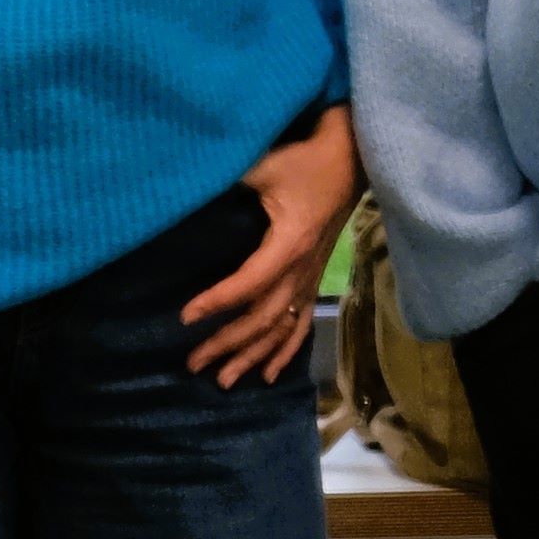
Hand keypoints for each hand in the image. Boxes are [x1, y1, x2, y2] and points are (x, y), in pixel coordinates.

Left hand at [183, 105, 361, 385]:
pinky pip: (301, 322)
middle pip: (263, 318)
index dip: (218, 302)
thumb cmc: (307, 160)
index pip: (249, 283)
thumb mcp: (265, 165)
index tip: (186, 317)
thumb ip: (230, 179)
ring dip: (253, 356)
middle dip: (228, 344)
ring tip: (224, 380)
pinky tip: (269, 374)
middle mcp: (302, 269)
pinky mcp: (314, 278)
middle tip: (193, 363)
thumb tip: (187, 188)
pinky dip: (286, 350)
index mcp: (289, 244)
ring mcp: (311, 277)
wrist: (353, 157)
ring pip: (282, 328)